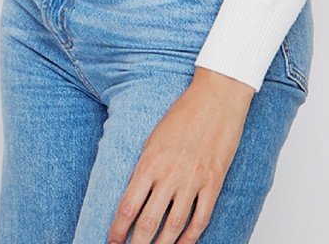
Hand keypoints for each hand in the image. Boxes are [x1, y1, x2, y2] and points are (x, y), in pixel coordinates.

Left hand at [107, 68, 255, 243]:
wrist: (216, 99)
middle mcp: (169, 175)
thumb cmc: (183, 113)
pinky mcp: (213, 183)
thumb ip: (145, 167)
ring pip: (173, 227)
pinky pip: (200, 219)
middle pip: (147, 223)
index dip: (118, 230)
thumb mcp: (154, 137)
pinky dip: (190, 238)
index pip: (127, 207)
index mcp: (150, 162)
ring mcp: (192, 181)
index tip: (112, 241)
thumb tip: (135, 195)